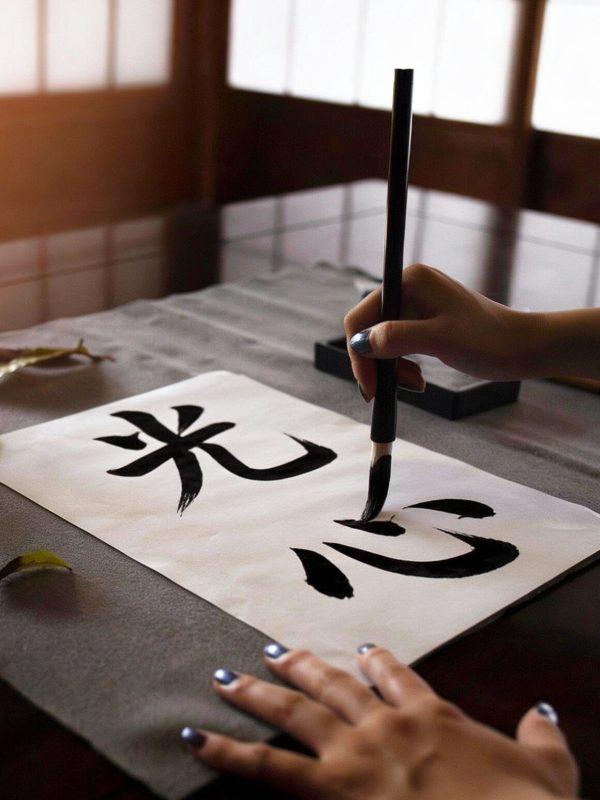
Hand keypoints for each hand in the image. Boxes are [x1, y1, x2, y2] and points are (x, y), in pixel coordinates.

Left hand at [181, 644, 577, 799]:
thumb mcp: (548, 772)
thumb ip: (541, 738)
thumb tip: (542, 712)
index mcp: (433, 716)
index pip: (398, 677)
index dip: (377, 661)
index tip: (358, 650)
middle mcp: (388, 725)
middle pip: (335, 686)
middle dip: (302, 666)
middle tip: (273, 648)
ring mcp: (356, 753)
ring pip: (297, 712)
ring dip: (259, 692)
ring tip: (227, 676)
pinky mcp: (332, 788)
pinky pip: (268, 768)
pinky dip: (229, 752)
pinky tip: (196, 738)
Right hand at [344, 263, 541, 400]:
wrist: (523, 348)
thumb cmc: (488, 340)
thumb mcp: (439, 340)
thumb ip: (396, 338)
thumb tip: (360, 343)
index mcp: (409, 281)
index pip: (361, 317)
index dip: (360, 353)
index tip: (370, 386)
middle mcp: (409, 288)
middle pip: (369, 330)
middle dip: (376, 363)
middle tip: (386, 392)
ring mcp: (417, 304)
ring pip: (382, 341)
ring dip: (390, 368)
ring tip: (414, 384)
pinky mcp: (424, 321)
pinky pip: (398, 345)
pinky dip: (402, 365)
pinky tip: (418, 379)